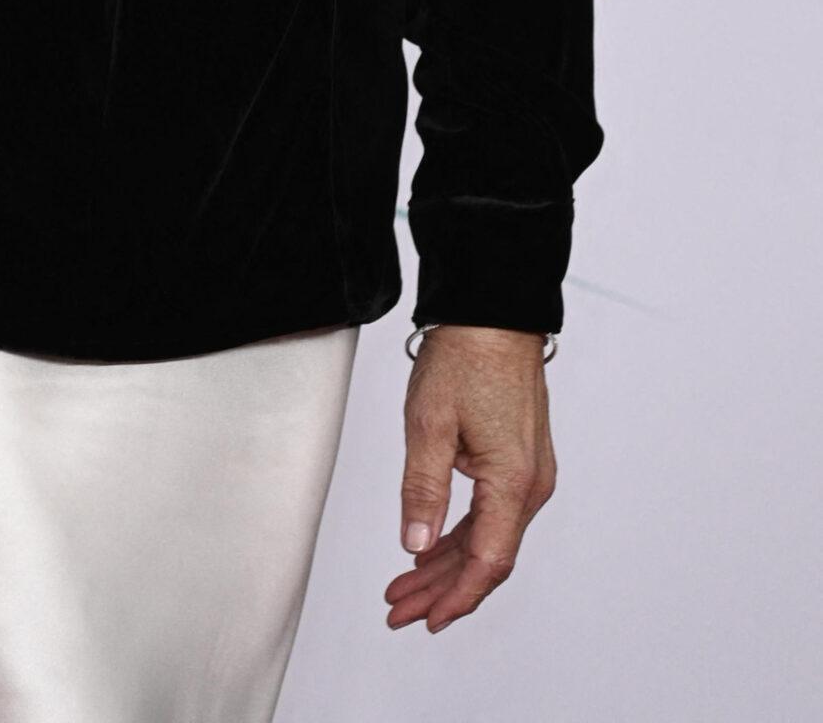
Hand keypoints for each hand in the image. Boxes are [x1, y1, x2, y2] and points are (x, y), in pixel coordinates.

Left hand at [385, 324, 556, 633]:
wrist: (494, 312)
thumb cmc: (467, 356)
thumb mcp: (429, 423)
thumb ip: (423, 489)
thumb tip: (415, 543)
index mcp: (512, 481)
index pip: (486, 563)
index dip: (454, 597)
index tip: (424, 617)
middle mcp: (530, 484)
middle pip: (488, 557)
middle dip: (443, 588)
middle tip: (400, 606)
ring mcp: (529, 472)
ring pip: (490, 537)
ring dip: (449, 564)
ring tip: (407, 584)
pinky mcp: (520, 459)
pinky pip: (493, 513)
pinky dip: (462, 534)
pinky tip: (433, 545)